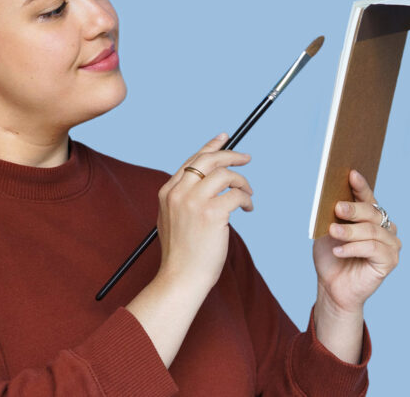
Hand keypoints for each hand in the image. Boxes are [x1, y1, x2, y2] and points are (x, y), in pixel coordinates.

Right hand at [156, 133, 252, 291]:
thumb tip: (208, 181)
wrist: (180, 278)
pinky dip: (246, 199)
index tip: (224, 137)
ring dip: (242, 182)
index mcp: (167, 192)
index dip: (210, 147)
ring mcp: (194, 202)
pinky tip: (248, 209)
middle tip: (246, 157)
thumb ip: (183, 198)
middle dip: (230, 155)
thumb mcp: (172, 218)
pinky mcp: (212, 214)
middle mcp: (178, 192)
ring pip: (225, 175)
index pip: (192, 160)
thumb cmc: (182, 253)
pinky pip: (236, 195)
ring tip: (248, 193)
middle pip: (208, 160)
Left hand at [313, 169, 401, 314]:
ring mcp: (390, 243)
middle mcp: (384, 227)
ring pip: (371, 231)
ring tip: (332, 232)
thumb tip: (334, 200)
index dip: (360, 185)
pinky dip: (353, 248)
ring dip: (349, 231)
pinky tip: (338, 251)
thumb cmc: (331, 255)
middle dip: (353, 209)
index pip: (367, 197)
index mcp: (369, 216)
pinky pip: (372, 249)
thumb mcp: (328, 231)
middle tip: (337, 208)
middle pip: (371, 212)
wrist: (332, 285)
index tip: (351, 173)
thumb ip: (334, 217)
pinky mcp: (390, 261)